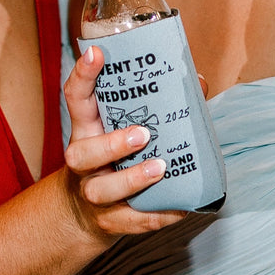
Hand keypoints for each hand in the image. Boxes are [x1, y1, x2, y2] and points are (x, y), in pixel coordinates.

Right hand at [61, 44, 187, 237]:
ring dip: (131, 180)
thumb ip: (157, 107)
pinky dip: (156, 216)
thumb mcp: (123, 129)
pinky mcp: (108, 221)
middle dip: (111, 144)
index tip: (96, 53)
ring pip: (101, 190)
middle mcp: (83, 161)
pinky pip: (130, 221)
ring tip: (160, 168)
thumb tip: (198, 82)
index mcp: (87, 130)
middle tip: (143, 134)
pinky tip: (179, 209)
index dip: (83, 75)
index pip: (76, 99)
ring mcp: (92, 193)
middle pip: (81, 153)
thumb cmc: (113, 159)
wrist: (84, 214)